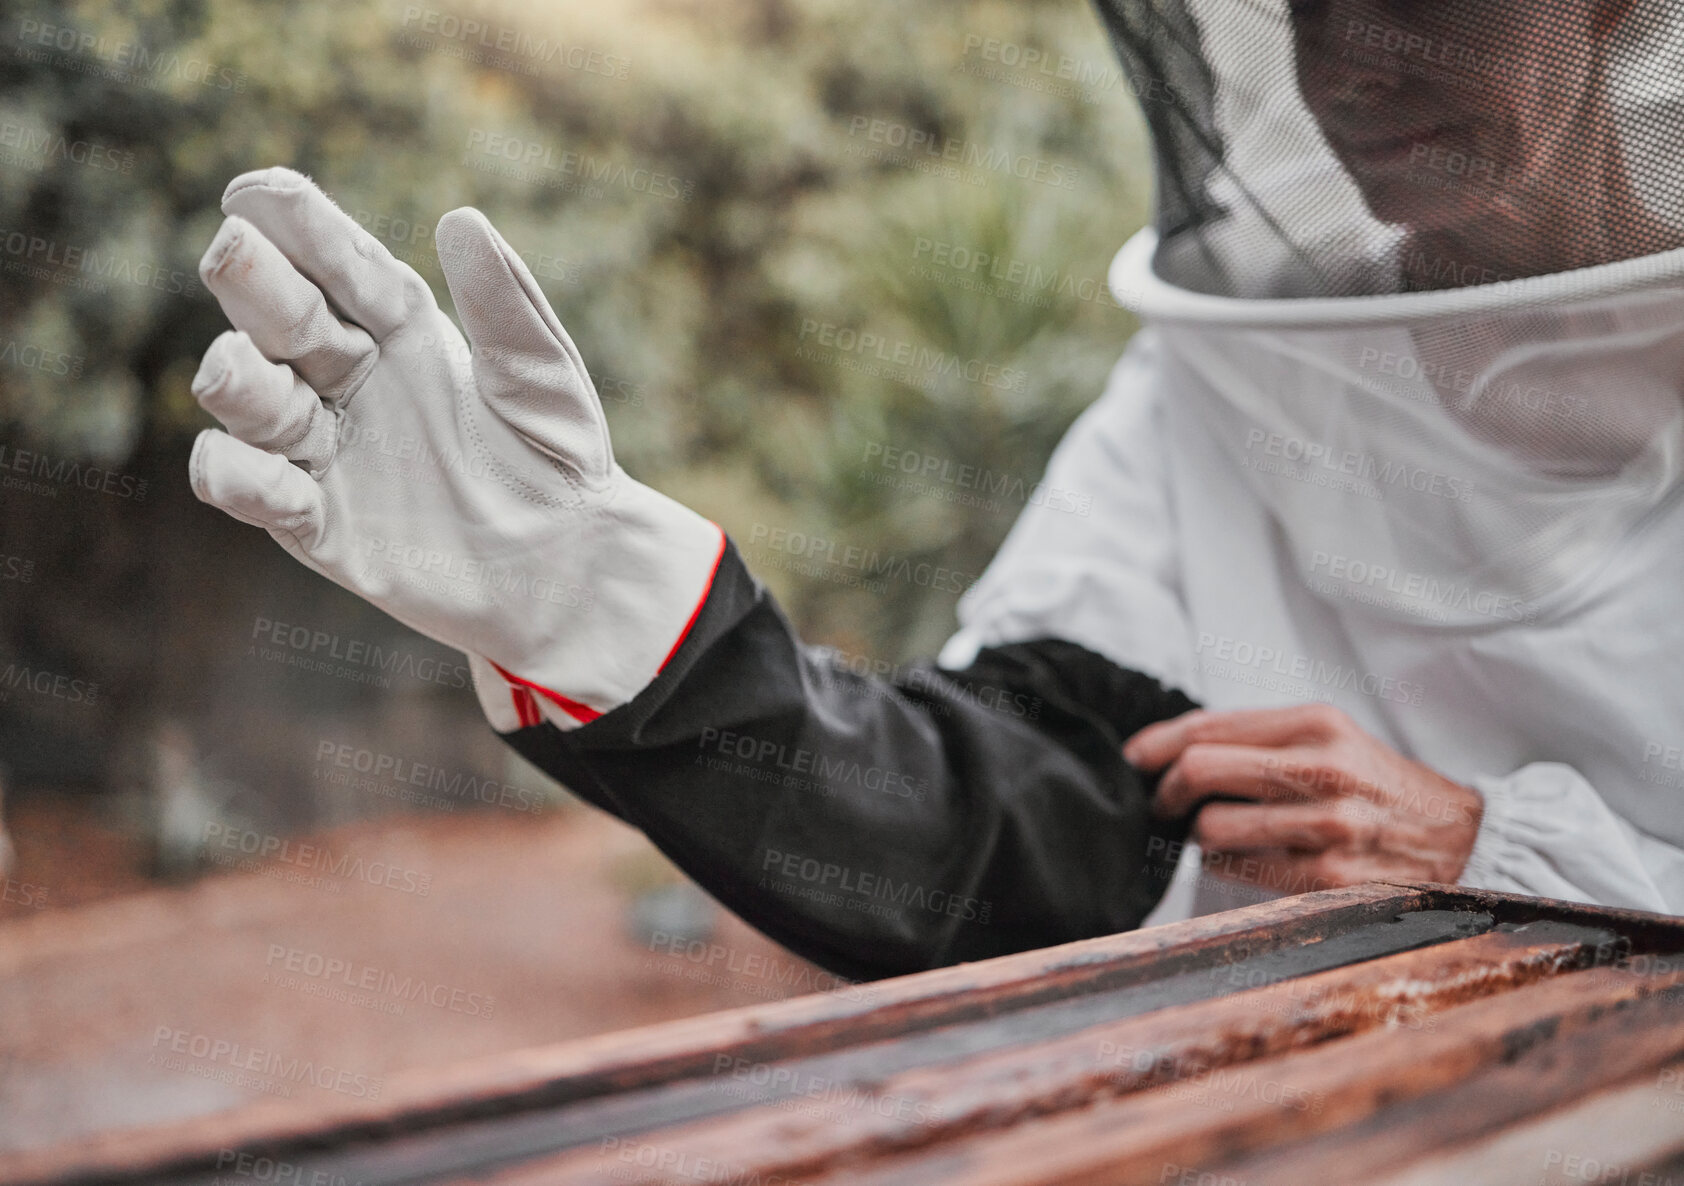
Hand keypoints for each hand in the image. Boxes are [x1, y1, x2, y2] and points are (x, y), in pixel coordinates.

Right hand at [189, 168, 722, 725]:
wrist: (567, 570)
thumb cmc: (559, 462)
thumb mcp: (542, 379)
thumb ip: (504, 307)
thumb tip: (462, 220)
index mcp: (403, 332)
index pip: (343, 267)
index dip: (301, 228)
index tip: (258, 190)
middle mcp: (351, 380)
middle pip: (282, 319)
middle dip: (253, 284)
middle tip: (231, 249)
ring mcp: (326, 449)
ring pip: (248, 399)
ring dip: (238, 379)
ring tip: (243, 366)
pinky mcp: (315, 522)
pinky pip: (251, 490)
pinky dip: (241, 477)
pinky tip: (260, 471)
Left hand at [1123, 704, 1483, 890]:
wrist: (1462, 839)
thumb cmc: (1377, 786)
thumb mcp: (1329, 738)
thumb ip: (1257, 738)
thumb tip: (1169, 752)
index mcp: (1316, 723)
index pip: (1207, 727)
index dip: (1155, 745)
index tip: (1133, 761)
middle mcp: (1322, 769)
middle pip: (1198, 771)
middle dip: (1165, 791)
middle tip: (1164, 804)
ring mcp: (1327, 826)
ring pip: (1210, 829)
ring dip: (1195, 835)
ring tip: (1210, 833)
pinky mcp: (1329, 879)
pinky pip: (1239, 871)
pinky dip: (1224, 866)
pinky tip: (1241, 859)